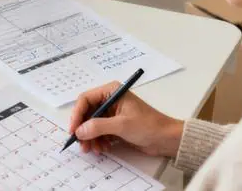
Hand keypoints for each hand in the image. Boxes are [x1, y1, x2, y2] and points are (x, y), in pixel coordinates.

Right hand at [69, 82, 184, 156]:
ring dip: (90, 138)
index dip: (77, 115)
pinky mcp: (114, 125)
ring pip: (91, 124)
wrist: (167, 139)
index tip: (73, 130)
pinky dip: (98, 141)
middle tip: (82, 144)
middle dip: (83, 130)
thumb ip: (98, 126)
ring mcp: (111, 113)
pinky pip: (98, 132)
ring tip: (94, 149)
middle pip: (86, 113)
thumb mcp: (121, 125)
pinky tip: (103, 148)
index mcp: (111, 92)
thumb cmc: (148, 126)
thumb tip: (79, 131)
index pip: (85, 99)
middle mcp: (109, 100)